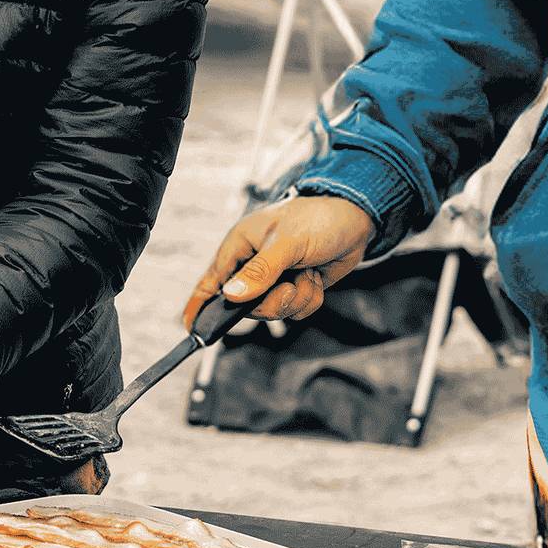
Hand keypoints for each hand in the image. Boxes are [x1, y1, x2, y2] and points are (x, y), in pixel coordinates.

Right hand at [182, 194, 375, 327]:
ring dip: (297, 298)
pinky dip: (310, 299)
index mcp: (240, 247)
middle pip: (248, 307)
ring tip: (307, 274)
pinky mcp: (295, 288)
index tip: (191, 328)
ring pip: (275, 311)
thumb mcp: (287, 243)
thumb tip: (231, 296)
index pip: (211, 282)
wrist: (356, 219)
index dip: (199, 306)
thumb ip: (260, 271)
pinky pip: (297, 311)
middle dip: (273, 302)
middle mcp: (253, 266)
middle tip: (290, 285)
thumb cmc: (316, 219)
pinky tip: (316, 277)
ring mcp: (275, 279)